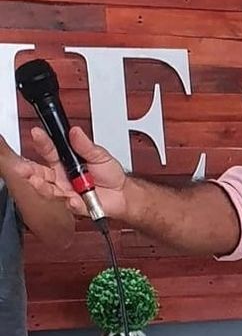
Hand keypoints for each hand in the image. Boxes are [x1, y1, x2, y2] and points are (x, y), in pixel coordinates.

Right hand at [15, 125, 129, 218]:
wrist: (123, 193)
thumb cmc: (110, 174)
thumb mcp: (99, 156)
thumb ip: (85, 146)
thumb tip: (75, 132)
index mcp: (65, 162)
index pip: (50, 151)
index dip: (42, 142)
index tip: (36, 133)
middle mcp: (61, 177)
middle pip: (40, 173)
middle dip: (30, 170)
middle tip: (24, 167)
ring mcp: (66, 191)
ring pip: (49, 189)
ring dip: (41, 186)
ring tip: (36, 182)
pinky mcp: (75, 204)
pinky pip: (70, 204)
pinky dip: (71, 201)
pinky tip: (72, 199)